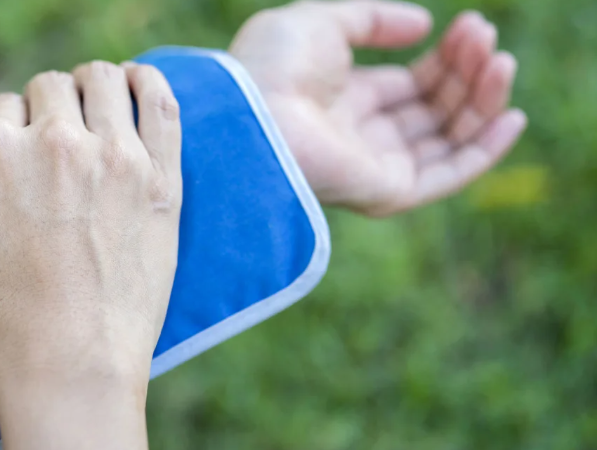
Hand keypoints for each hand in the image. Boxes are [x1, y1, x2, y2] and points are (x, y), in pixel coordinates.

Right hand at [0, 62, 181, 447]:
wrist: (70, 361)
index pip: (1, 105)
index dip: (6, 131)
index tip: (18, 161)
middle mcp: (56, 141)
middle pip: (50, 89)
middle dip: (45, 108)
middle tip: (52, 146)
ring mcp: (114, 156)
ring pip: (101, 83)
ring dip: (91, 88)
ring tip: (92, 111)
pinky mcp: (159, 178)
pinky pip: (160, 102)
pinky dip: (146, 82)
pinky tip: (136, 83)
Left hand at [230, 0, 526, 215]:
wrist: (252, 115)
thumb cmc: (274, 66)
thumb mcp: (324, 21)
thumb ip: (374, 18)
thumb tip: (424, 26)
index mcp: (344, 98)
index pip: (410, 84)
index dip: (445, 56)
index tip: (472, 25)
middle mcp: (361, 135)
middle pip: (432, 107)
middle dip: (465, 72)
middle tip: (486, 38)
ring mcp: (375, 165)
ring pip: (445, 137)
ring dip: (480, 100)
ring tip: (501, 62)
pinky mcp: (386, 191)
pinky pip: (447, 175)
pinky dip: (484, 150)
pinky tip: (511, 117)